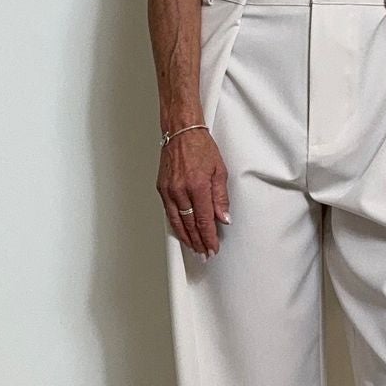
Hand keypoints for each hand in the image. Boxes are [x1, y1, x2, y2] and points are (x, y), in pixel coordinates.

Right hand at [158, 126, 230, 256]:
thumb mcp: (219, 170)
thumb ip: (221, 197)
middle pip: (190, 224)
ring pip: (177, 222)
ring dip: (186, 237)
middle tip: (205, 254)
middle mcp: (180, 190)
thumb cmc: (200, 146)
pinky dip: (176, 225)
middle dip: (198, 242)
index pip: (204, 220)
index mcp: (197, 186)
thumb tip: (223, 217)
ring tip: (194, 248)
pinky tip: (182, 232)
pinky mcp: (162, 188)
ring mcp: (169, 190)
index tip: (213, 248)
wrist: (180, 132)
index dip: (209, 237)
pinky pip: (169, 212)